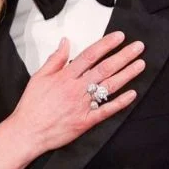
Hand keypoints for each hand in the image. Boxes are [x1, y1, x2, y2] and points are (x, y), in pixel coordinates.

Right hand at [7, 32, 144, 155]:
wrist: (28, 132)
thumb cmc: (32, 105)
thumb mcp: (39, 77)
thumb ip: (55, 59)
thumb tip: (66, 42)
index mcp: (65, 76)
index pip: (90, 55)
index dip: (106, 44)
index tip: (119, 36)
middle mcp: (76, 89)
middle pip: (104, 68)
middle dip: (123, 56)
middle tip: (138, 47)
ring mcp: (83, 105)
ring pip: (109, 87)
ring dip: (127, 75)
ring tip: (140, 64)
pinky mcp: (86, 121)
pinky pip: (106, 110)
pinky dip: (120, 102)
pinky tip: (133, 94)